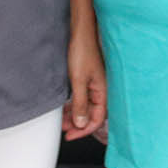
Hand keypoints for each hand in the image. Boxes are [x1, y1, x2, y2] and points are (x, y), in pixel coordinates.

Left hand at [64, 22, 107, 140]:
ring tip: (63, 120)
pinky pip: (84, 97)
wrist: (82, 31)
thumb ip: (80, 103)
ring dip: (75, 115)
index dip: (84, 130)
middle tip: (64, 130)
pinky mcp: (89, 78)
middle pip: (92, 114)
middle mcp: (102, 89)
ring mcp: (96, 84)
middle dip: (78, 124)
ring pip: (87, 106)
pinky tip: (67, 107)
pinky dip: (75, 104)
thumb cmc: (83, 50)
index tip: (71, 135)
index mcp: (104, 91)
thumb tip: (81, 123)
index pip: (97, 119)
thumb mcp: (78, 80)